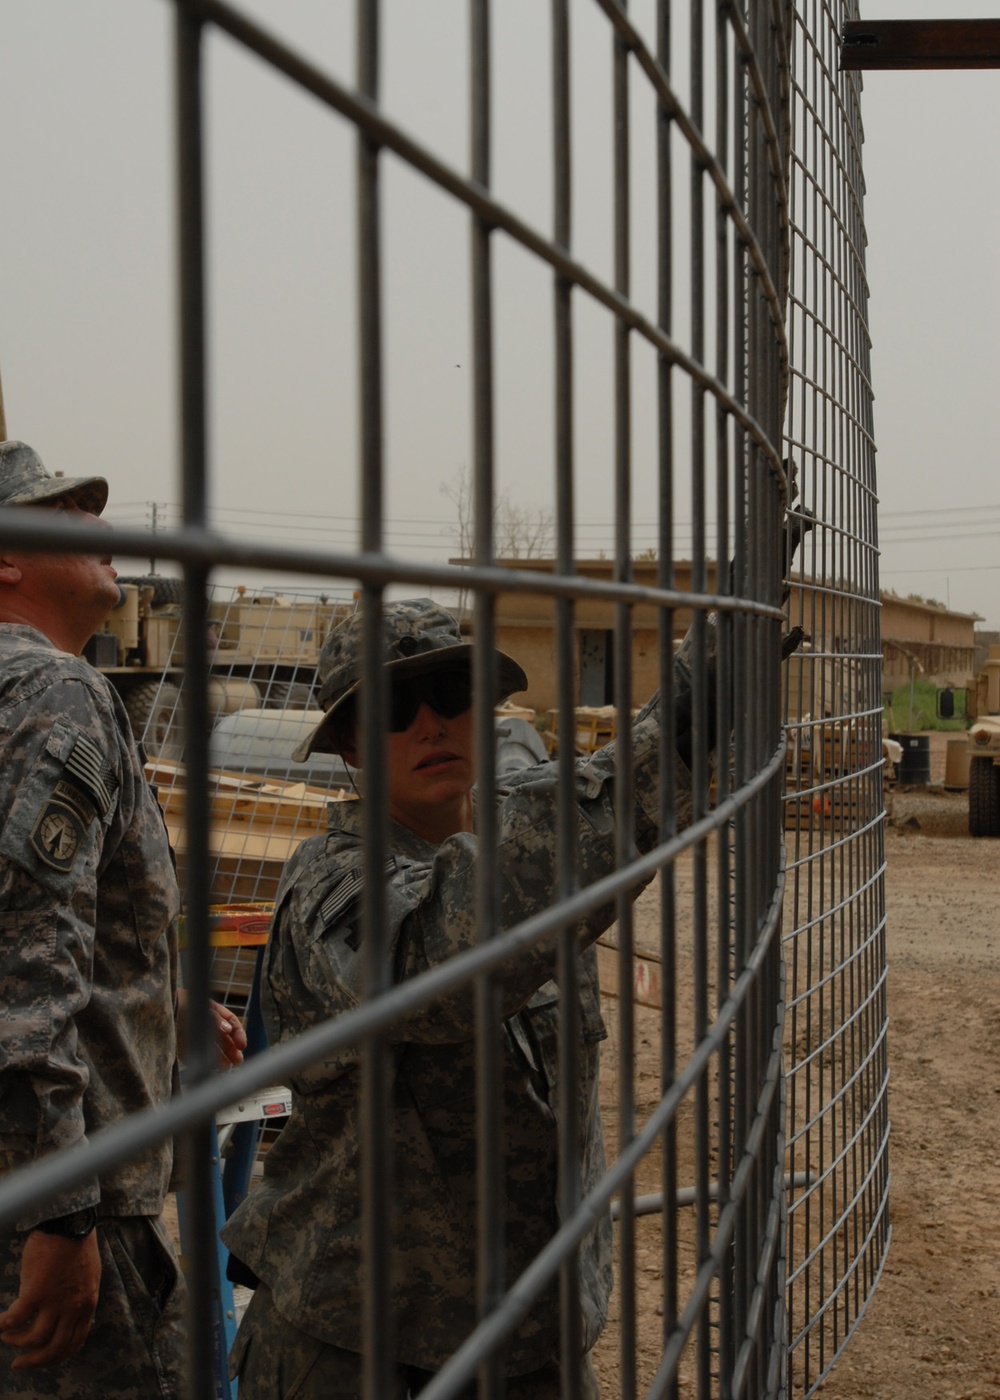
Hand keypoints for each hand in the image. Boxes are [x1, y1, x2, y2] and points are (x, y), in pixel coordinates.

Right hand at [0, 1230, 100, 1369]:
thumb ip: (78, 1300)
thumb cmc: (77, 1245)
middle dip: (35, 1361)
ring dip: (17, 1341)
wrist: (69, 1223)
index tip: (42, 1359)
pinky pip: (15, 1319)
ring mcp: (55, 1301)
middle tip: (19, 1364)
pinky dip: (4, 1325)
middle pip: (54, 1348)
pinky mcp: (36, 1292)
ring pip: (34, 1339)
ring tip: (7, 1336)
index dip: (56, 1357)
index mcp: (87, 1305)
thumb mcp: (89, 1278)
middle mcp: (73, 1308)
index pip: (74, 1343)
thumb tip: (64, 1316)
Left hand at [176, 989, 247, 1067]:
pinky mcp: (182, 1046)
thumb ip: (212, 1018)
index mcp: (211, 1010)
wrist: (149, 1009)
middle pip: (223, 1037)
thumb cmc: (175, 1002)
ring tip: (228, 1067)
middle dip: (232, 1049)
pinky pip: (197, 1055)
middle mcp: (204, 1023)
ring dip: (222, 1057)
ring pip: (212, 1048)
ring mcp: (194, 1035)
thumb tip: (227, 1030)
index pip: (230, 1022)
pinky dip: (205, 1061)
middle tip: (238, 1061)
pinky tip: (211, 1068)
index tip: (242, 1045)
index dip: (238, 1033)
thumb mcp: (196, 1006)